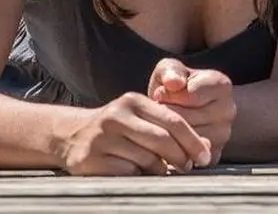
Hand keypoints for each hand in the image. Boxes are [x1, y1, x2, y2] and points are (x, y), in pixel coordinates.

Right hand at [57, 91, 212, 175]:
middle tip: (189, 167)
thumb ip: (170, 129)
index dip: (193, 140)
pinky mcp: (90, 158)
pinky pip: (127, 172)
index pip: (173, 120)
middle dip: (181, 157)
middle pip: (162, 140)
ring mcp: (101, 137)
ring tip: (162, 171)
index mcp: (133, 101)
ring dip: (160, 169)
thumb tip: (206, 148)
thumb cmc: (117, 130)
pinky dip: (138, 176)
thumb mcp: (141, 119)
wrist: (70, 136)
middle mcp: (116, 116)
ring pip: (146, 159)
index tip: (206, 156)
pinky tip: (137, 173)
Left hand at [148, 58, 236, 166]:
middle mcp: (228, 111)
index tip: (161, 94)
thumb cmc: (179, 87)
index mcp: (221, 86)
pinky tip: (168, 138)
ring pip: (185, 140)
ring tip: (163, 123)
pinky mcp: (214, 155)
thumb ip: (171, 71)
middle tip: (158, 112)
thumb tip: (173, 83)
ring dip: (167, 133)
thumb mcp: (172, 70)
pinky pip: (187, 156)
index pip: (189, 96)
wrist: (191, 108)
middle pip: (187, 119)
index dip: (167, 95)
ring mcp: (224, 135)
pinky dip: (172, 150)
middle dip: (166, 115)